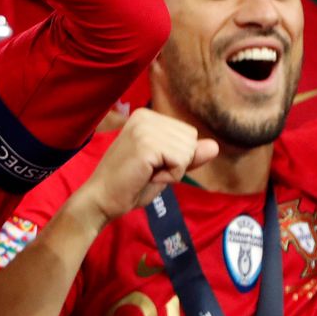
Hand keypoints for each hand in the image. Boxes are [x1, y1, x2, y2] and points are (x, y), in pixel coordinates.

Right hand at [71, 108, 216, 224]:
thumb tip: (215, 146)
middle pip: (191, 140)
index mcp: (147, 116)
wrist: (102, 199)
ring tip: (146, 174)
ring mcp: (144, 129)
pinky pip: (180, 162)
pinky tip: (148, 177)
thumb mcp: (165, 167)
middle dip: (177, 163)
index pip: (188, 134)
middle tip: (148, 171)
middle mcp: (145, 116)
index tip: (151, 165)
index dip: (177, 157)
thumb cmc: (131, 185)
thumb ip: (188, 156)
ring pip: (187, 151)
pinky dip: (170, 177)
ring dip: (173, 171)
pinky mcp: (146, 144)